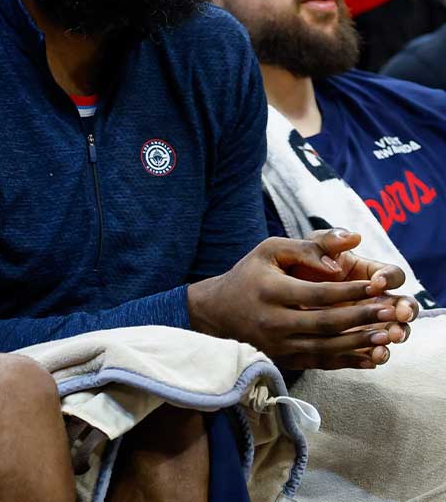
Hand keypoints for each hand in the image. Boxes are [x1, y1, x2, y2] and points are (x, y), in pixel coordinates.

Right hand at [188, 235, 413, 369]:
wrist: (218, 311)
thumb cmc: (249, 274)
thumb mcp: (269, 250)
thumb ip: (308, 248)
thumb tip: (347, 252)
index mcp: (269, 291)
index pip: (318, 293)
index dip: (350, 291)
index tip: (377, 285)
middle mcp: (272, 322)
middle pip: (326, 323)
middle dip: (362, 318)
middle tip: (392, 312)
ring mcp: (278, 344)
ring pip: (326, 347)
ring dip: (361, 342)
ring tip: (388, 335)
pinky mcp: (283, 359)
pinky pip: (321, 363)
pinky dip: (348, 361)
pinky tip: (372, 357)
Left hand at [290, 230, 417, 356]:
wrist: (273, 294)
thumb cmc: (297, 265)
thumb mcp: (309, 250)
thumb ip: (329, 241)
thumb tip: (354, 237)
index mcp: (370, 274)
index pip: (392, 275)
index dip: (388, 278)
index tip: (375, 283)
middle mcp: (375, 300)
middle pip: (402, 306)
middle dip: (404, 311)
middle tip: (398, 316)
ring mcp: (368, 323)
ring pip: (392, 331)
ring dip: (394, 335)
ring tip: (388, 339)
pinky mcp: (356, 342)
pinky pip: (371, 350)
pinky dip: (375, 354)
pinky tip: (373, 357)